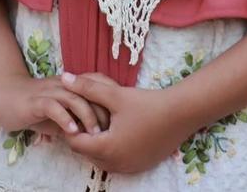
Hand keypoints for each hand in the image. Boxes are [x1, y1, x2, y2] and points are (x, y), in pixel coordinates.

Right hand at [0, 69, 104, 141]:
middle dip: (103, 112)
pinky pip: (53, 107)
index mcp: (70, 87)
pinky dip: (65, 119)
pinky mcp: (35, 101)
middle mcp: (62, 86)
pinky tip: (72, 132)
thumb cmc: (32, 107)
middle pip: (90, 93)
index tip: (116, 125)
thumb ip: (73, 122)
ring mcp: (49, 92)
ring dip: (87, 116)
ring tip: (94, 134)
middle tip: (110, 132)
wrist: (4, 96)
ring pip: (74, 98)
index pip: (96, 90)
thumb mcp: (57, 116)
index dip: (107, 105)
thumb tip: (91, 138)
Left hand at [61, 73, 193, 176]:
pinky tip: (118, 130)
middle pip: (86, 152)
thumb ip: (88, 88)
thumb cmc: (147, 104)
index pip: (75, 142)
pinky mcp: (139, 166)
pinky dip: (111, 149)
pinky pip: (116, 161)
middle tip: (87, 114)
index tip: (76, 110)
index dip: (71, 125)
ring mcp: (128, 167)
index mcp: (106, 148)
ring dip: (97, 143)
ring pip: (100, 158)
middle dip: (83, 134)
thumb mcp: (115, 94)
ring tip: (103, 121)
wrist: (181, 114)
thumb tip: (65, 78)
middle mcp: (115, 164)